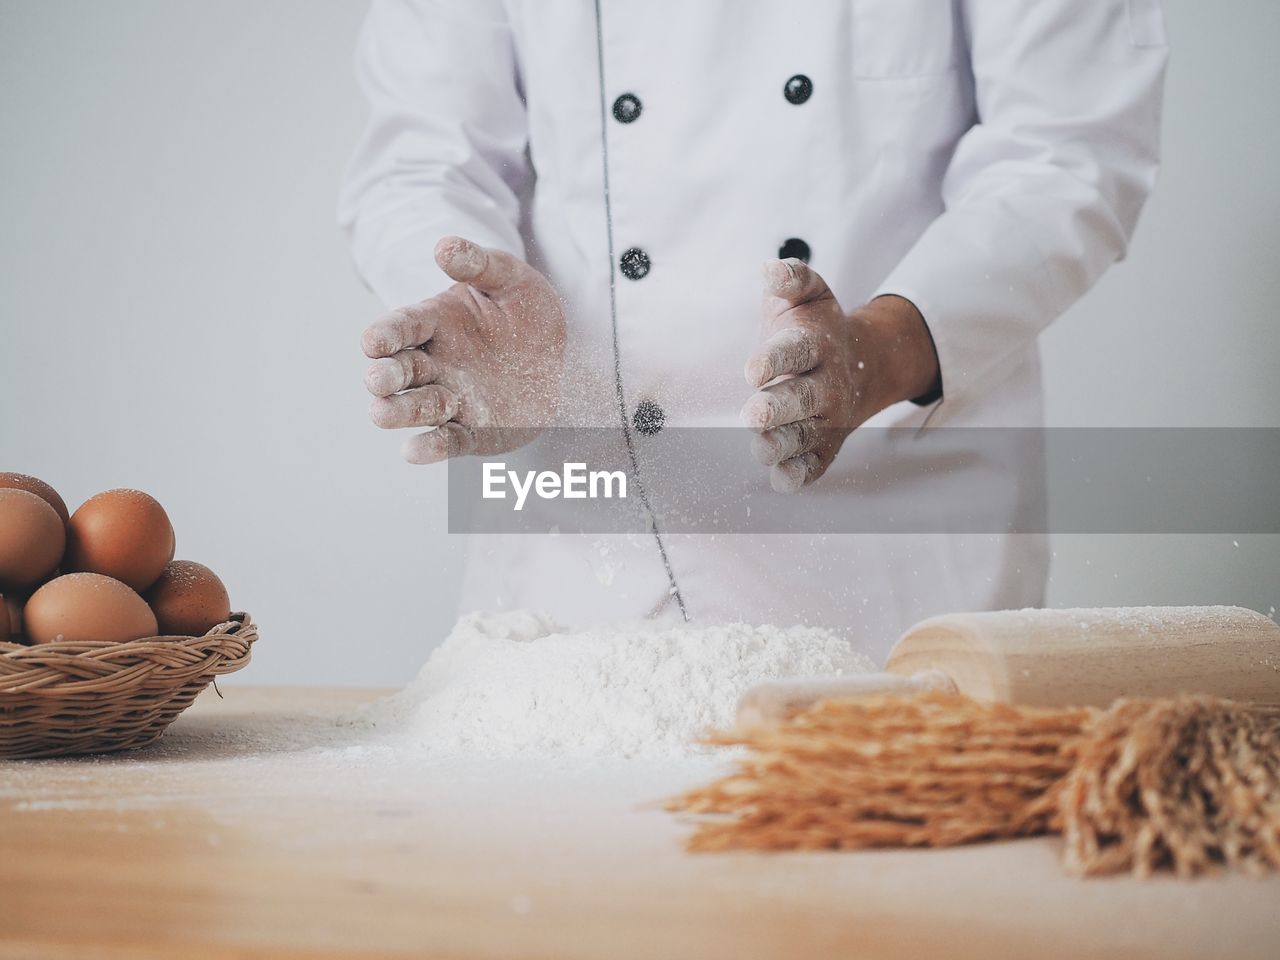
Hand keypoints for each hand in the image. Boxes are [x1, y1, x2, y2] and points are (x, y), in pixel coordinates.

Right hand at [361, 237, 566, 463]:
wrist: (560, 358)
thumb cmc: (528, 312)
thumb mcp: (511, 279)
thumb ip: (479, 264)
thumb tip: (443, 246)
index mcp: (436, 322)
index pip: (403, 326)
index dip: (386, 334)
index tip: (372, 341)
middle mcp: (436, 363)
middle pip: (401, 370)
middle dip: (385, 376)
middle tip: (376, 380)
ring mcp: (453, 398)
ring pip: (418, 407)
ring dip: (399, 411)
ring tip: (381, 413)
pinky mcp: (474, 431)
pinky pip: (449, 441)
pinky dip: (430, 447)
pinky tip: (413, 451)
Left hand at [740, 259, 939, 492]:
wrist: (863, 364)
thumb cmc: (817, 328)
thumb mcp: (808, 294)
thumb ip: (790, 279)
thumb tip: (769, 269)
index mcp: (816, 345)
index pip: (796, 351)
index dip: (775, 360)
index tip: (752, 370)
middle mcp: (825, 385)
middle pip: (803, 399)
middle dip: (777, 408)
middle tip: (752, 414)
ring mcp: (827, 419)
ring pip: (806, 437)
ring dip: (782, 445)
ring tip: (761, 446)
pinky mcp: (825, 447)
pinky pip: (814, 466)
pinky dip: (799, 475)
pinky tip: (780, 478)